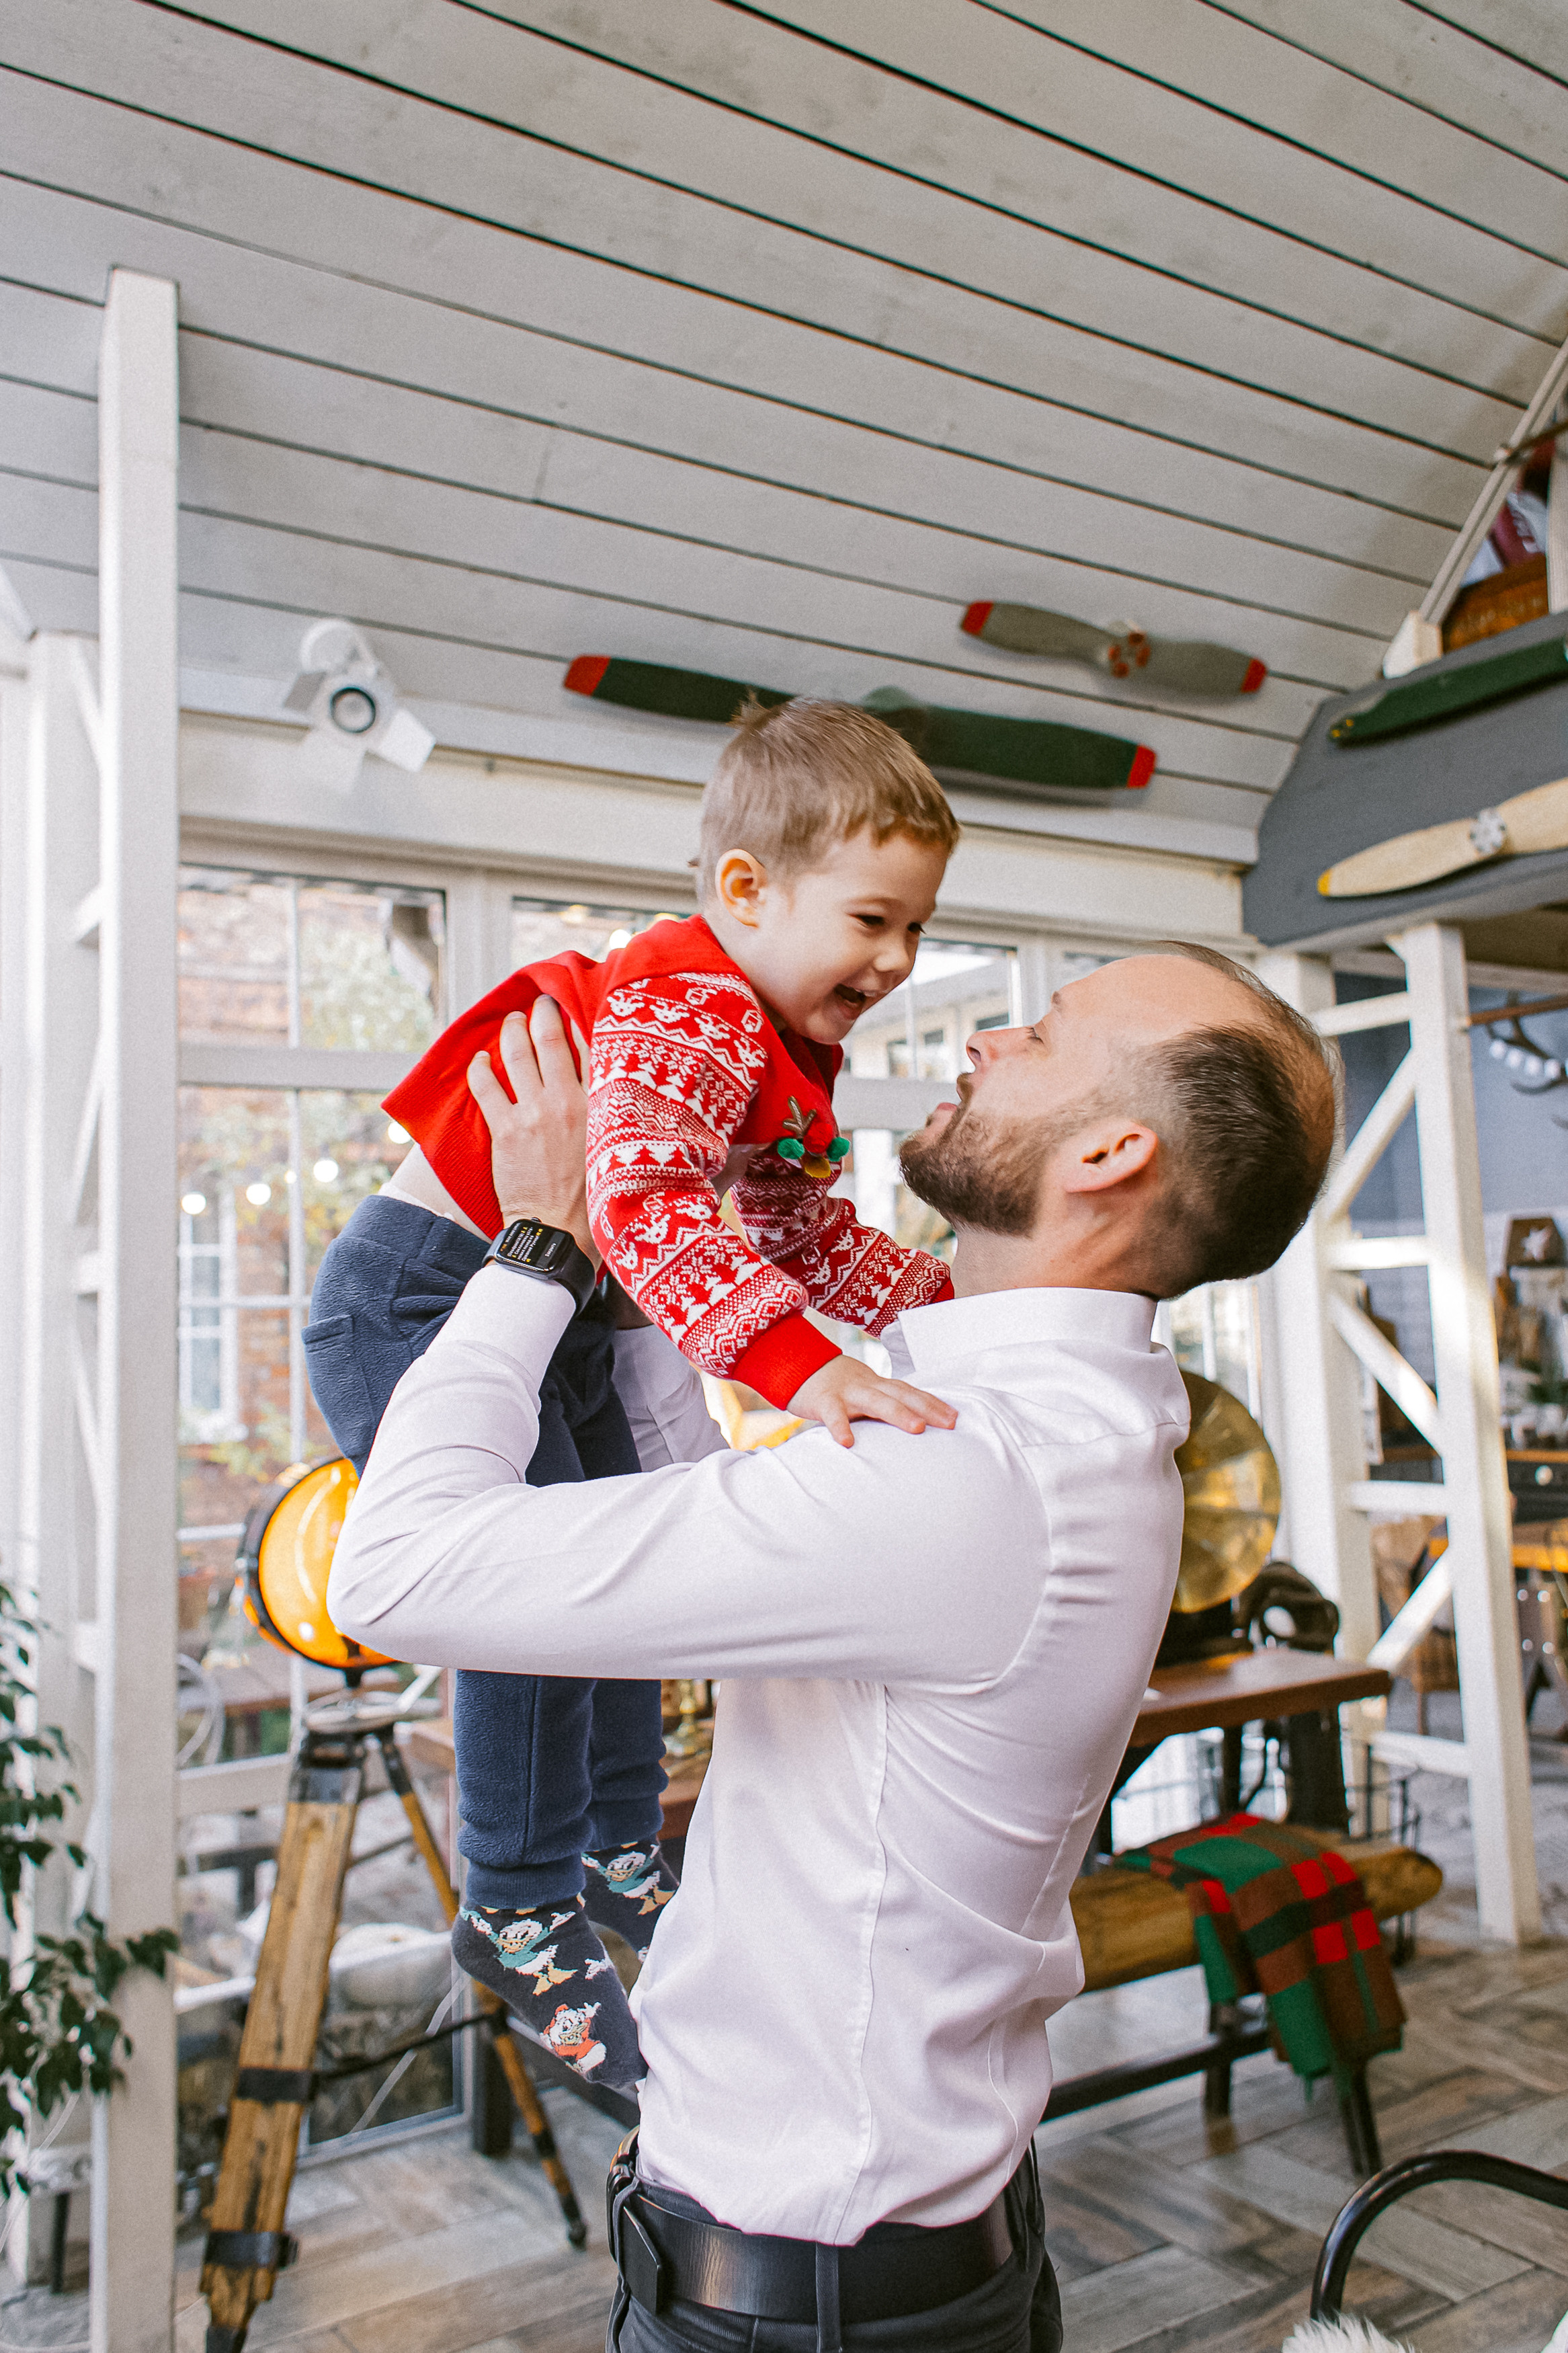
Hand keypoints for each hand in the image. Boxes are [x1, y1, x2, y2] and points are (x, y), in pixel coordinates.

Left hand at [467, 1000, 599, 1266]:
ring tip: (511, 1021)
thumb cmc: (598, 1199)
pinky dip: (481, 1068)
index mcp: (603, 1105)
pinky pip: (487, 1086)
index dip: (582, 1021)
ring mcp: (535, 1113)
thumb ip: (619, 1117)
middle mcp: (569, 1101)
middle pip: (552, 1041)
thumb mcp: (620, 1149)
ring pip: (517, 1056)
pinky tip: (480, 1059)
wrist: (562, 1234)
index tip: (577, 1006)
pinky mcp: (507, 1130)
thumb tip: (626, 1095)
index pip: (593, 1048)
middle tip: (542, 1003)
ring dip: (511, 1032)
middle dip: (544, 1014)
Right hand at [787, 1355, 957, 1449]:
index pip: (910, 1391)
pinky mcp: (823, 1400)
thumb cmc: (835, 1385)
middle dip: (927, 1408)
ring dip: (898, 1413)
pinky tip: (847, 1443)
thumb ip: (881, 1406)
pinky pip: (833, 1414)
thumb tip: (908, 1428)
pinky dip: (840, 1427)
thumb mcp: (861, 1391)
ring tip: (918, 1429)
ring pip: (875, 1401)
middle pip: (901, 1394)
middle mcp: (867, 1385)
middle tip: (950, 1424)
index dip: (933, 1402)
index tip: (955, 1417)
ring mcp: (846, 1391)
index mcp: (877, 1384)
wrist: (796, 1364)